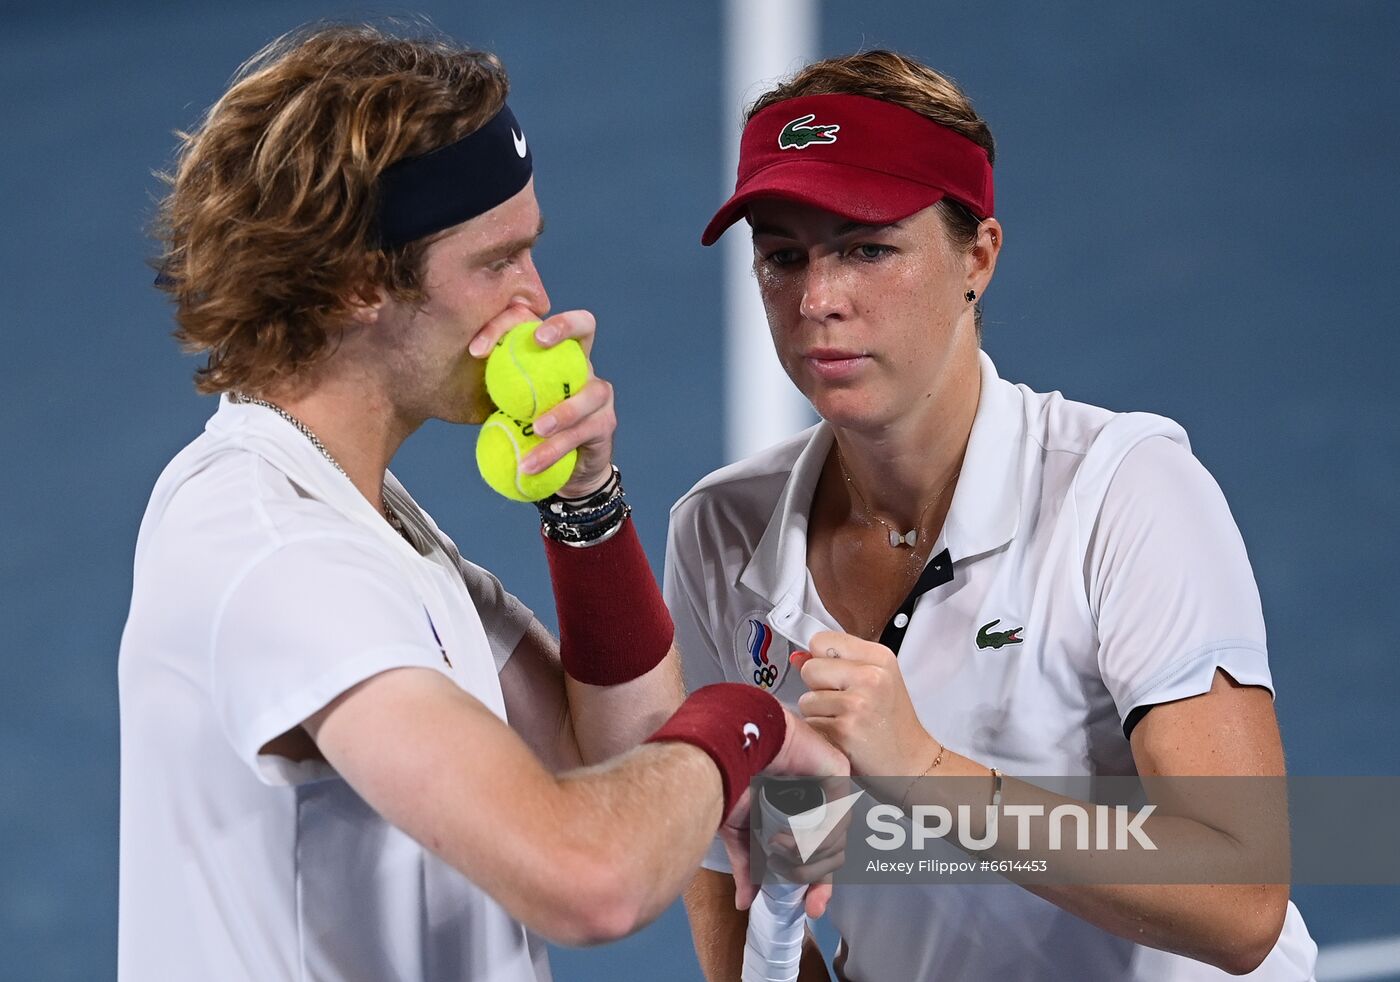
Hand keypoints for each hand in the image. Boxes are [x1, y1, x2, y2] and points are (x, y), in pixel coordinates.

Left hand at [468, 305, 614, 496]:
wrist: (559, 473)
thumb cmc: (524, 432)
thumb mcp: (501, 405)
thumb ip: (489, 385)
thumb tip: (439, 371)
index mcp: (551, 352)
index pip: (534, 320)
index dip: (507, 324)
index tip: (476, 351)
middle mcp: (581, 364)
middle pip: (585, 324)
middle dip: (563, 326)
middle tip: (537, 341)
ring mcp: (598, 393)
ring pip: (586, 392)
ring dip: (562, 411)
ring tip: (538, 428)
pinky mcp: (605, 425)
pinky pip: (581, 434)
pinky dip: (554, 450)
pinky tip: (530, 463)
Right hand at [719, 708, 847, 917]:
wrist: (727, 748)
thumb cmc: (729, 778)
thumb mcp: (739, 831)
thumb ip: (749, 865)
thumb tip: (745, 902)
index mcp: (798, 810)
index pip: (819, 851)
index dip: (816, 881)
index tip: (812, 908)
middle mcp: (817, 797)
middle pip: (833, 847)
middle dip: (819, 876)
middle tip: (803, 892)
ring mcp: (829, 782)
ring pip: (837, 834)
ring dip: (811, 854)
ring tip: (780, 849)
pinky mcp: (837, 768)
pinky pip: (838, 812)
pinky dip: (820, 832)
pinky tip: (795, 835)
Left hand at [793, 631, 940, 778]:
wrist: (912, 763)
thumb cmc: (892, 723)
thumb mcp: (876, 681)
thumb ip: (837, 663)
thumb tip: (798, 657)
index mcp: (879, 657)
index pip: (821, 640)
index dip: (821, 659)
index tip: (834, 674)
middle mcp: (870, 677)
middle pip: (809, 669)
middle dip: (818, 688)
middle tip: (844, 703)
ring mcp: (857, 704)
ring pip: (806, 700)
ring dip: (818, 714)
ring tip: (845, 721)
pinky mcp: (844, 731)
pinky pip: (810, 724)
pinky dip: (821, 734)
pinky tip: (843, 737)